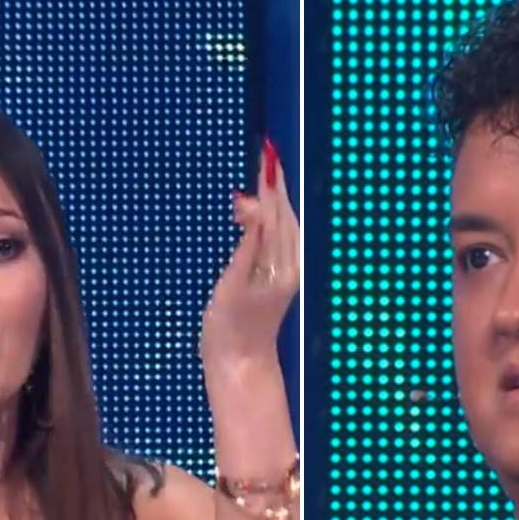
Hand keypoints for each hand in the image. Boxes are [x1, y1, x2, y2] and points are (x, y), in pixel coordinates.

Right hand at [200, 137, 299, 369]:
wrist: (239, 365)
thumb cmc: (230, 328)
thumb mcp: (232, 283)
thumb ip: (246, 243)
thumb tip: (253, 204)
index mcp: (280, 265)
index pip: (275, 214)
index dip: (268, 185)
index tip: (264, 157)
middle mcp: (288, 266)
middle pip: (284, 216)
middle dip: (275, 185)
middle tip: (267, 154)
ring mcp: (284, 274)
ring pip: (283, 226)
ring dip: (274, 199)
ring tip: (267, 173)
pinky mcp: (276, 281)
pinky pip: (276, 239)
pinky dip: (270, 219)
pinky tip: (258, 211)